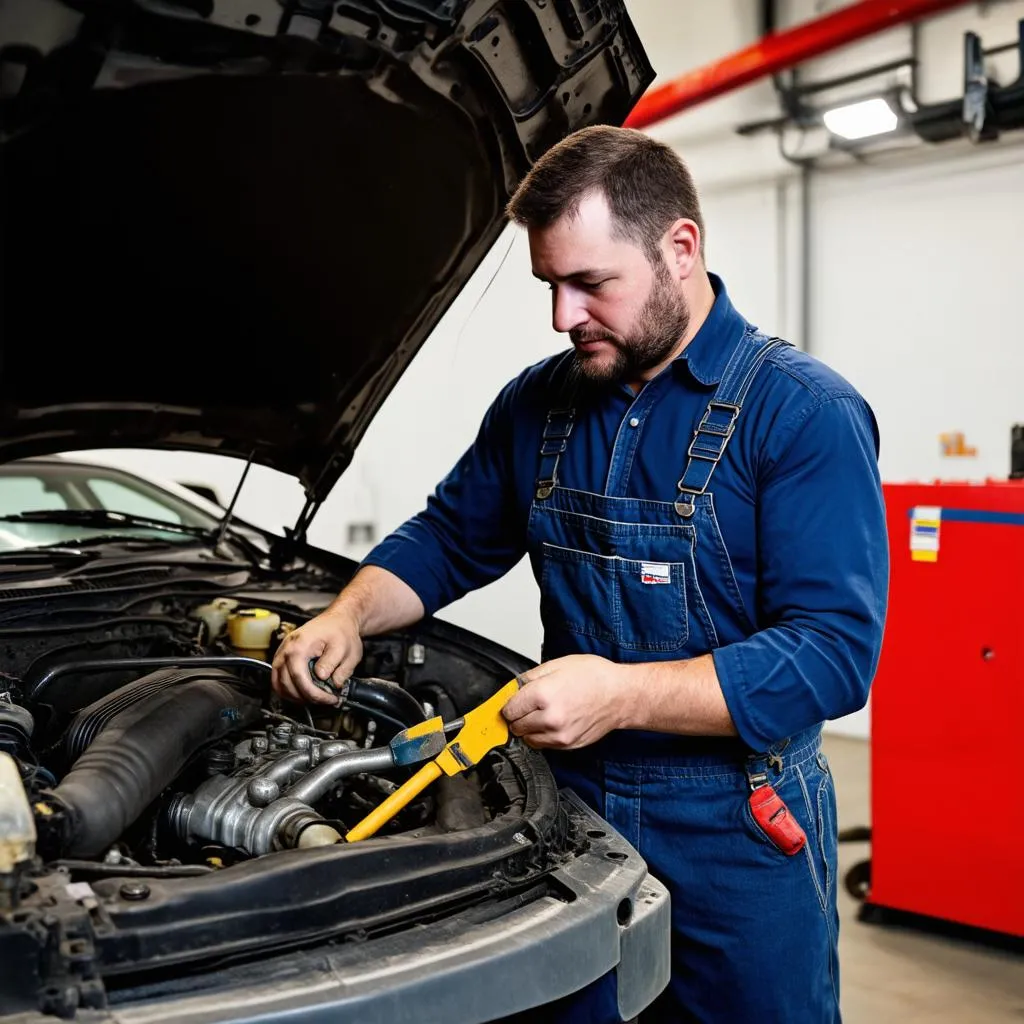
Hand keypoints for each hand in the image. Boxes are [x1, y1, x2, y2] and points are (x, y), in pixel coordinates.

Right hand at [271, 605, 362, 705]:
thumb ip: (334, 665)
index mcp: (299, 646)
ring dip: (296, 697)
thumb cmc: (340, 631)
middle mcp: (286, 650)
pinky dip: (289, 690)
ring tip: (315, 698)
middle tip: (325, 700)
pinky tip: (303, 694)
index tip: (330, 698)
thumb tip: (323, 679)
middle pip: (287, 684)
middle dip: (307, 697)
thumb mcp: (344, 648)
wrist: (337, 620)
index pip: (300, 678)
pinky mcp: (283, 658)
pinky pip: (278, 680)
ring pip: (279, 685)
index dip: (315, 694)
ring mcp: (282, 654)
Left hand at [502, 654, 626, 748]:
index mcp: (543, 695)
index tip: (513, 700)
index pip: (509, 709)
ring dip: (529, 728)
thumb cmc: (595, 677)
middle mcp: (549, 719)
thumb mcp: (558, 664)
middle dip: (518, 715)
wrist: (621, 695)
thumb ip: (530, 677)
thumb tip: (513, 688)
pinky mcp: (568, 745)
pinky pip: (543, 745)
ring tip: (542, 713)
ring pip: (527, 739)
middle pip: (515, 726)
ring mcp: (559, 735)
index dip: (509, 703)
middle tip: (528, 705)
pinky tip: (553, 721)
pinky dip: (542, 736)